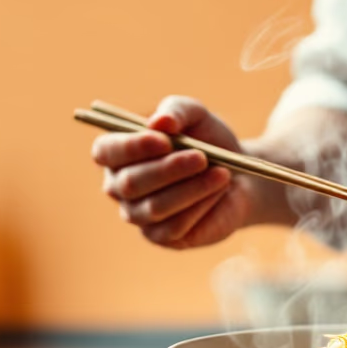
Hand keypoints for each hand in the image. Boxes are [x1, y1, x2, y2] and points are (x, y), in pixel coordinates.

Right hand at [91, 96, 255, 248]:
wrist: (240, 175)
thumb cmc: (208, 141)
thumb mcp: (198, 116)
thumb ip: (177, 110)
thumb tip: (160, 122)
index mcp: (117, 152)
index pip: (106, 151)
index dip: (131, 147)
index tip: (164, 140)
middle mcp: (120, 186)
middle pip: (130, 183)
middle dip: (169, 169)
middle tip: (202, 158)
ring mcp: (138, 215)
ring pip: (155, 207)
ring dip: (192, 189)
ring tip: (222, 174)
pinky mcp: (161, 237)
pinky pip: (176, 226)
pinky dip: (201, 207)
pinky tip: (219, 191)